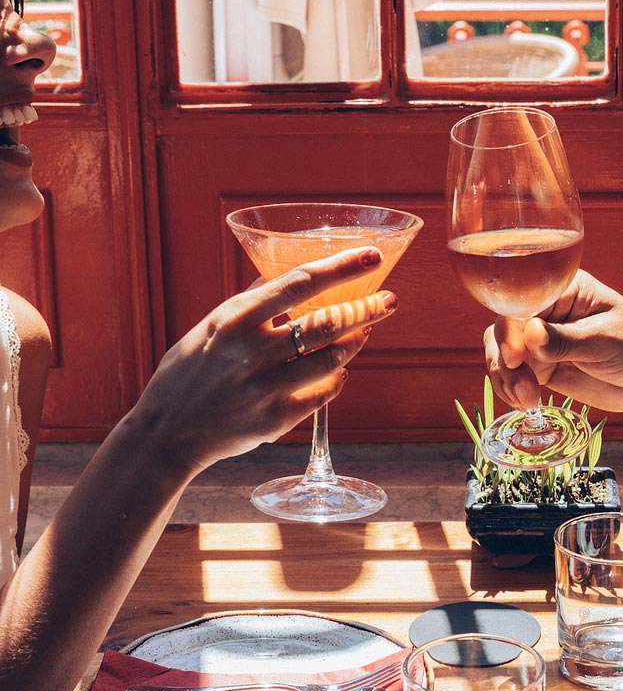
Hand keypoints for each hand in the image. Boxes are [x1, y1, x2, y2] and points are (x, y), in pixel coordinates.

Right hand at [126, 248, 397, 477]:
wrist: (167, 434)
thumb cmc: (188, 372)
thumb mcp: (210, 327)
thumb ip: (250, 304)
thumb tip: (288, 279)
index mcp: (235, 319)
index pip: (300, 282)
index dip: (342, 267)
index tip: (373, 256)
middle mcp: (252, 352)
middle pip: (327, 323)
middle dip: (367, 309)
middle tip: (388, 301)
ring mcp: (266, 387)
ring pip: (333, 359)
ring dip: (356, 342)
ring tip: (365, 332)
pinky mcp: (275, 419)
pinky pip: (323, 394)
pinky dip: (336, 379)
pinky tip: (339, 371)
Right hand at [484, 271, 622, 412]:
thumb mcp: (605, 341)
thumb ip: (566, 341)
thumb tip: (529, 335)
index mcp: (563, 289)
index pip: (521, 301)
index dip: (511, 329)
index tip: (516, 357)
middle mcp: (547, 311)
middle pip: (504, 327)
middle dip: (505, 358)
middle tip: (523, 385)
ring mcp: (542, 339)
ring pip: (502, 351)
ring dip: (507, 377)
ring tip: (528, 399)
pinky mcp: (542, 365)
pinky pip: (514, 373)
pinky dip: (511, 388)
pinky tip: (524, 402)